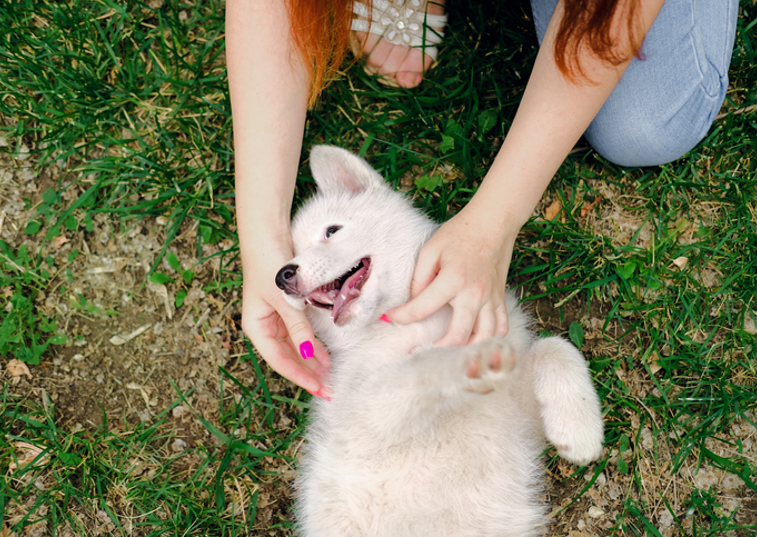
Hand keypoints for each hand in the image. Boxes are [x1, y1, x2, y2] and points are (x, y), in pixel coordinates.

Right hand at [241, 239, 329, 395]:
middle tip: (330, 388)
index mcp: (256, 328)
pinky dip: (312, 344)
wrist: (267, 234)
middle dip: (308, 373)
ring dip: (311, 361)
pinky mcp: (286, 308)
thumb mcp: (285, 299)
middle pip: (287, 358)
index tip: (319, 388)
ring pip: (295, 348)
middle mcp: (264, 326)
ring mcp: (275, 318)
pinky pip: (300, 333)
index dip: (300, 376)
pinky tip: (325, 354)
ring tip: (330, 375)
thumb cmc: (269, 265)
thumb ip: (298, 327)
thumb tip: (308, 355)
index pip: (280, 361)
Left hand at [386, 205, 515, 345]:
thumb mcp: (430, 250)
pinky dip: (489, 339)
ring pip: (484, 338)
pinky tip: (475, 341)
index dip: (402, 316)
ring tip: (448, 352)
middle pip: (457, 336)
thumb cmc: (459, 233)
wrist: (493, 223)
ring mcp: (491, 299)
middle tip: (420, 352)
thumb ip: (419, 279)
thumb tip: (413, 302)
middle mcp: (475, 294)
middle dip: (436, 350)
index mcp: (453, 279)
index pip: (422, 309)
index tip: (390, 317)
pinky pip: (500, 328)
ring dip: (466, 350)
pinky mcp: (500, 299)